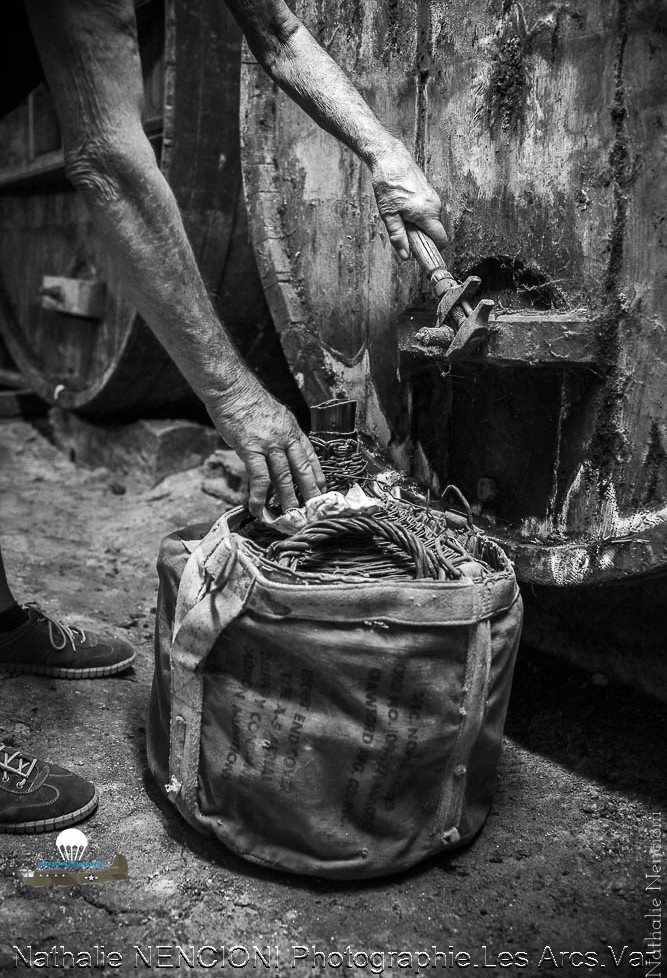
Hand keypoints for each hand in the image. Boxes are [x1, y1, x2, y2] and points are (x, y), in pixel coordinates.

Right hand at [206, 377, 325, 516]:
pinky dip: (259, 496)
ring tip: (290, 515)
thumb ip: (278, 434)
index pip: (310, 456)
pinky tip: (258, 508)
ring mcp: (269, 444)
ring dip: (287, 499)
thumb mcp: (273, 416)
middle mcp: (285, 437)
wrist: (232, 388)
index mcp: (292, 429)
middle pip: (302, 469)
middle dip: (310, 492)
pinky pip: (259, 477)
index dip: (317, 474)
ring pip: (284, 476)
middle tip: (314, 510)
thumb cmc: (248, 400)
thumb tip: (278, 451)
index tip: (322, 489)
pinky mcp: (251, 449)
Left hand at [371, 140, 447, 257]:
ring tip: (400, 215)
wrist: (391, 158)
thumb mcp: (389, 215)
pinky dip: (418, 215)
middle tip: (403, 232)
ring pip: (430, 221)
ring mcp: (434, 198)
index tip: (422, 254)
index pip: (441, 240)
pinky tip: (403, 206)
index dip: (433, 250)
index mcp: (426, 213)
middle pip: (434, 232)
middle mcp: (435, 206)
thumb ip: (398, 236)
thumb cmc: (388, 184)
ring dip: (418, 226)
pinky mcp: (430, 193)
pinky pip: (428, 211)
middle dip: (421, 237)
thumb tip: (405, 256)